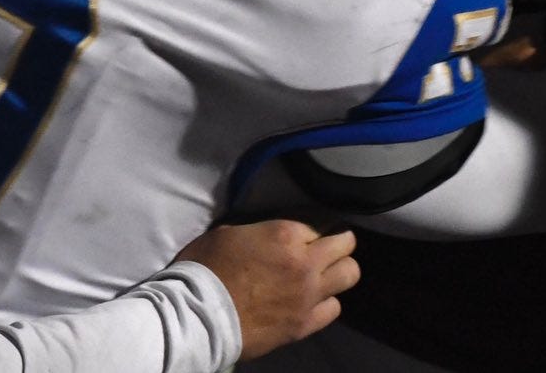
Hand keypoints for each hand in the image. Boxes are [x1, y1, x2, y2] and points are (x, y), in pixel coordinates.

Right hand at [176, 219, 359, 358]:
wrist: (195, 318)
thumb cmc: (205, 270)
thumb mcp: (230, 232)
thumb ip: (262, 229)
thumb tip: (273, 230)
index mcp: (286, 234)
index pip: (323, 221)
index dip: (319, 225)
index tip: (312, 231)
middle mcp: (306, 263)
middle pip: (347, 245)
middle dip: (339, 243)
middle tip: (325, 249)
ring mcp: (308, 296)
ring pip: (349, 275)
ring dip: (338, 272)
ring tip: (323, 275)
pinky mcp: (303, 325)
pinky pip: (334, 309)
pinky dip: (327, 302)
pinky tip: (313, 301)